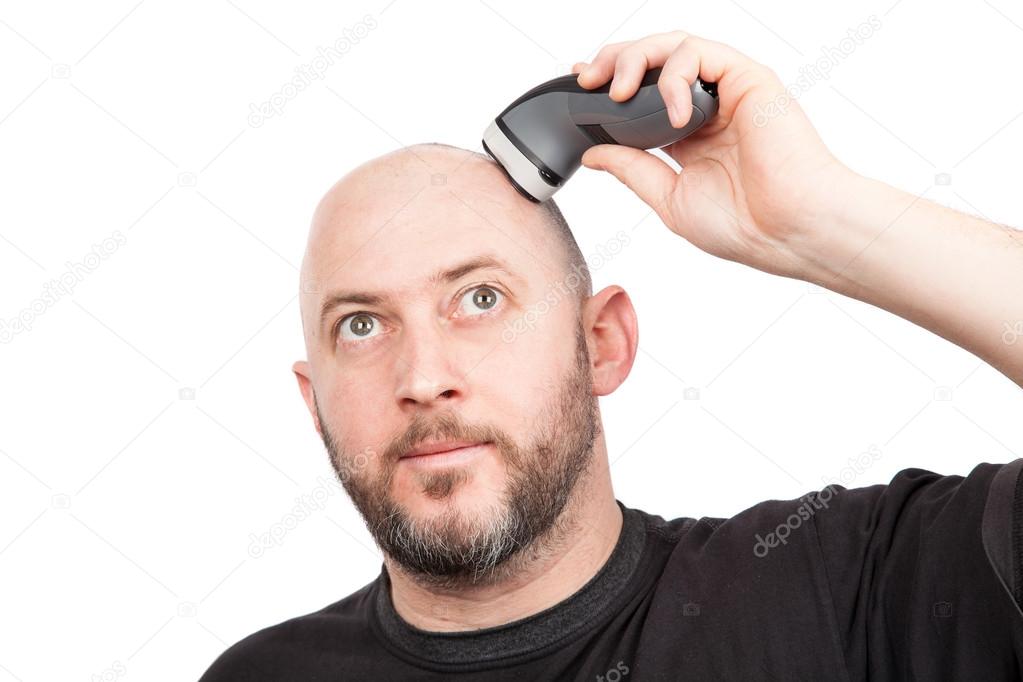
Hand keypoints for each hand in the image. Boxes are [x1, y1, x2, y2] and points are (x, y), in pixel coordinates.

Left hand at [574, 31, 853, 279]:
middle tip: (588, 80)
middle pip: (652, 61)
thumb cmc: (744, 224)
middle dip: (613, 62)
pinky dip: (676, 76)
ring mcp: (726, 90)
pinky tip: (674, 114)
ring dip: (636, 59)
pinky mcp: (747, 78)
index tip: (578, 87)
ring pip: (673, 46)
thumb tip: (593, 152)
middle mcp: (706, 107)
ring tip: (619, 92)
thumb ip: (632, 169)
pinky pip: (700, 53)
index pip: (640, 95)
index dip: (607, 83)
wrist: (787, 230)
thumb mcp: (668, 198)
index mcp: (687, 134)